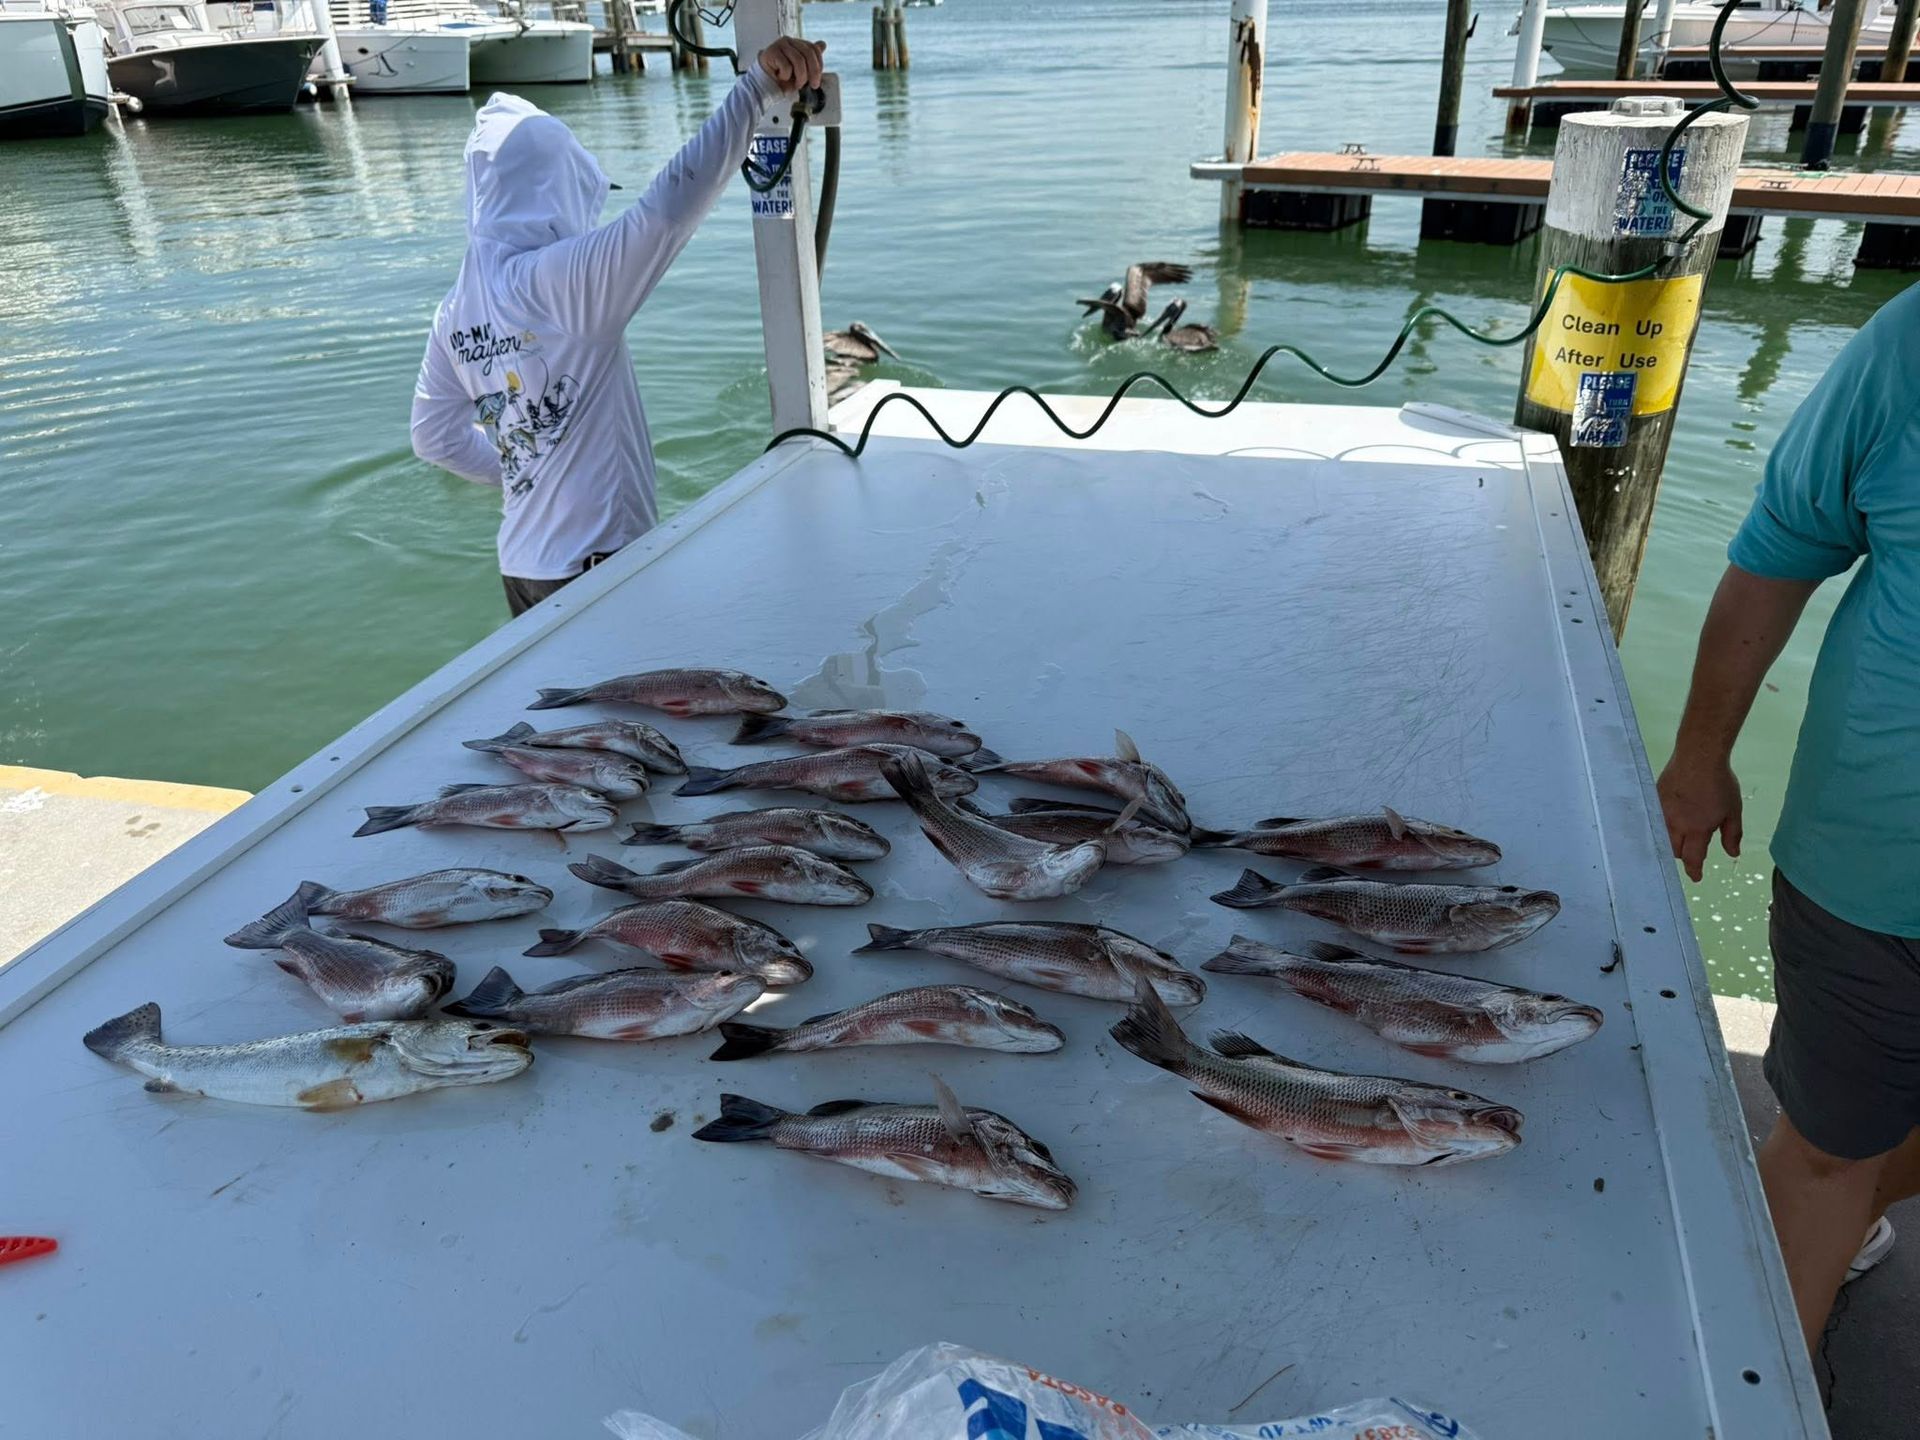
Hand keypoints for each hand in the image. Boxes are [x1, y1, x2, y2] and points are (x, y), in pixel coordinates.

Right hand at [758, 37, 824, 91]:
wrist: (764, 86)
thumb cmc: (782, 79)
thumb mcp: (802, 71)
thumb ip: (811, 59)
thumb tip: (823, 44)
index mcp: (797, 44)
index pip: (813, 49)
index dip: (819, 64)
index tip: (817, 79)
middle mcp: (789, 41)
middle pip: (808, 53)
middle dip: (813, 72)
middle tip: (813, 85)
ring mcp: (780, 45)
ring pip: (799, 60)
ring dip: (800, 77)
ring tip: (796, 84)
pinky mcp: (772, 52)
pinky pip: (786, 66)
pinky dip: (786, 76)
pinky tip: (780, 77)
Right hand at [1657, 749, 1743, 882]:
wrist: (1697, 756)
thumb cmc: (1720, 783)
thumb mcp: (1733, 810)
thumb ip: (1732, 834)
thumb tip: (1732, 854)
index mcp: (1696, 830)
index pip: (1692, 858)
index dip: (1694, 870)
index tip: (1696, 877)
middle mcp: (1675, 825)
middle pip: (1673, 850)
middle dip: (1682, 855)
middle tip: (1691, 852)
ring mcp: (1662, 812)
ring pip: (1662, 836)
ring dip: (1671, 841)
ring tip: (1679, 837)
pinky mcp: (1654, 799)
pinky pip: (1655, 820)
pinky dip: (1662, 826)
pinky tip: (1668, 820)